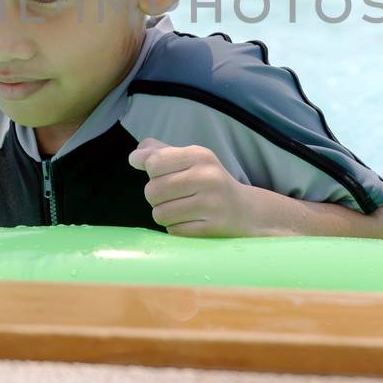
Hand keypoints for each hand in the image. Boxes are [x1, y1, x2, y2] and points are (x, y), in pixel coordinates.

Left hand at [128, 137, 261, 237]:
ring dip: (164, 214)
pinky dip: (176, 228)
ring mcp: (211, 204)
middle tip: (171, 195)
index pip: (154, 163)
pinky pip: (174, 230)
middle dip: (155, 196)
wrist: (247, 210)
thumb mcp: (191, 159)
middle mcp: (207, 177)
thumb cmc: (210, 181)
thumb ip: (160, 152)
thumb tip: (135, 157)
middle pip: (152, 191)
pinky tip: (189, 221)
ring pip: (160, 214)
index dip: (149, 171)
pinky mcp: (212, 227)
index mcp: (200, 155)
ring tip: (179, 209)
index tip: (156, 174)